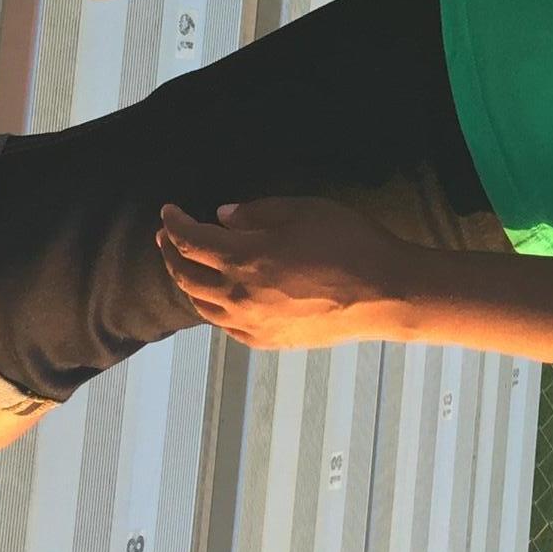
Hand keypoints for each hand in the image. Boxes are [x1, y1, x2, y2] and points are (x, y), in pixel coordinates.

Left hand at [156, 198, 411, 350]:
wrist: (385, 293)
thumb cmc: (349, 243)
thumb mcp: (303, 211)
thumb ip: (256, 212)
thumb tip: (222, 217)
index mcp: (244, 258)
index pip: (190, 241)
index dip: (174, 223)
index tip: (169, 211)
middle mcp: (238, 295)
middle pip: (186, 276)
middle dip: (171, 252)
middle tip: (167, 236)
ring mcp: (251, 324)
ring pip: (200, 305)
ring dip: (186, 282)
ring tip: (187, 265)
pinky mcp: (267, 341)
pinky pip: (224, 325)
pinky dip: (210, 307)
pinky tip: (217, 297)